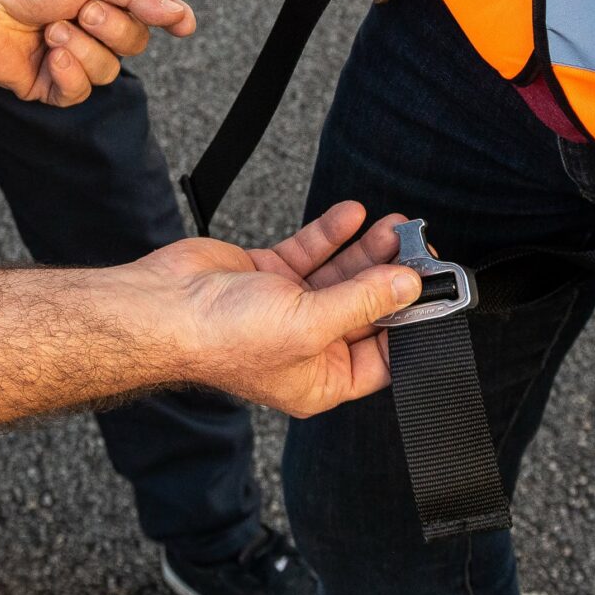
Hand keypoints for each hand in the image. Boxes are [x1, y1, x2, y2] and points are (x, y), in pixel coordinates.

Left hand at [0, 0, 196, 106]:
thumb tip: (181, 14)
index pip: (149, 14)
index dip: (168, 18)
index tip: (183, 26)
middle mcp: (91, 30)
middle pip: (133, 45)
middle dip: (111, 28)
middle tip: (81, 10)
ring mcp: (70, 59)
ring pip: (107, 72)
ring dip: (82, 49)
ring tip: (52, 29)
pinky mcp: (48, 85)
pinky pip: (78, 93)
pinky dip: (69, 73)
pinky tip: (51, 55)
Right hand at [138, 203, 421, 416]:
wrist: (162, 306)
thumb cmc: (223, 338)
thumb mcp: (310, 324)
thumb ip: (362, 302)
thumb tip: (408, 286)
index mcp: (320, 380)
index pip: (382, 356)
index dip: (410, 325)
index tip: (433, 291)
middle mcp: (307, 346)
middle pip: (364, 309)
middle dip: (391, 276)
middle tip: (416, 245)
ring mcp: (287, 308)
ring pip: (342, 276)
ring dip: (367, 249)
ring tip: (393, 223)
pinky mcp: (268, 275)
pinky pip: (311, 252)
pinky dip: (332, 234)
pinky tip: (352, 215)